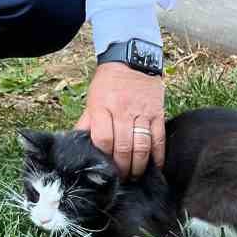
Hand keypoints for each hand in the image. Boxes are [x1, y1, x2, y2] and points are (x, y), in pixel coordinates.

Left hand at [74, 62, 165, 179]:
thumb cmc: (108, 83)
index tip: (106, 169)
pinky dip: (158, 155)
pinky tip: (155, 166)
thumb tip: (77, 143)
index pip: (103, 139)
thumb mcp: (92, 100)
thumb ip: (87, 122)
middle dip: (122, 168)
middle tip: (121, 177)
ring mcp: (141, 112)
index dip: (105, 157)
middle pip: (123, 147)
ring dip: (139, 165)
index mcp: (102, 107)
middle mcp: (122, 111)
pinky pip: (159, 138)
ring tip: (135, 175)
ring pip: (142, 146)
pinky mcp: (157, 112)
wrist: (131, 60)